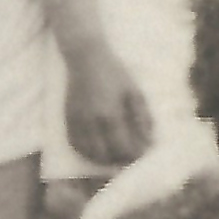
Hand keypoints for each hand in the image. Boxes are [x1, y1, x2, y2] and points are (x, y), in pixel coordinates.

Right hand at [62, 43, 153, 166]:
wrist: (86, 58)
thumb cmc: (115, 73)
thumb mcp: (135, 92)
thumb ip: (143, 118)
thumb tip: (150, 142)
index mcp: (110, 115)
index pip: (123, 148)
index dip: (134, 155)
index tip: (142, 153)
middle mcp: (91, 122)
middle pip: (105, 155)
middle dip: (119, 160)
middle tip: (129, 157)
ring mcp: (77, 122)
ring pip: (88, 153)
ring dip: (102, 160)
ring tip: (114, 156)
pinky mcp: (68, 119)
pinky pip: (75, 144)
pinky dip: (86, 152)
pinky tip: (97, 150)